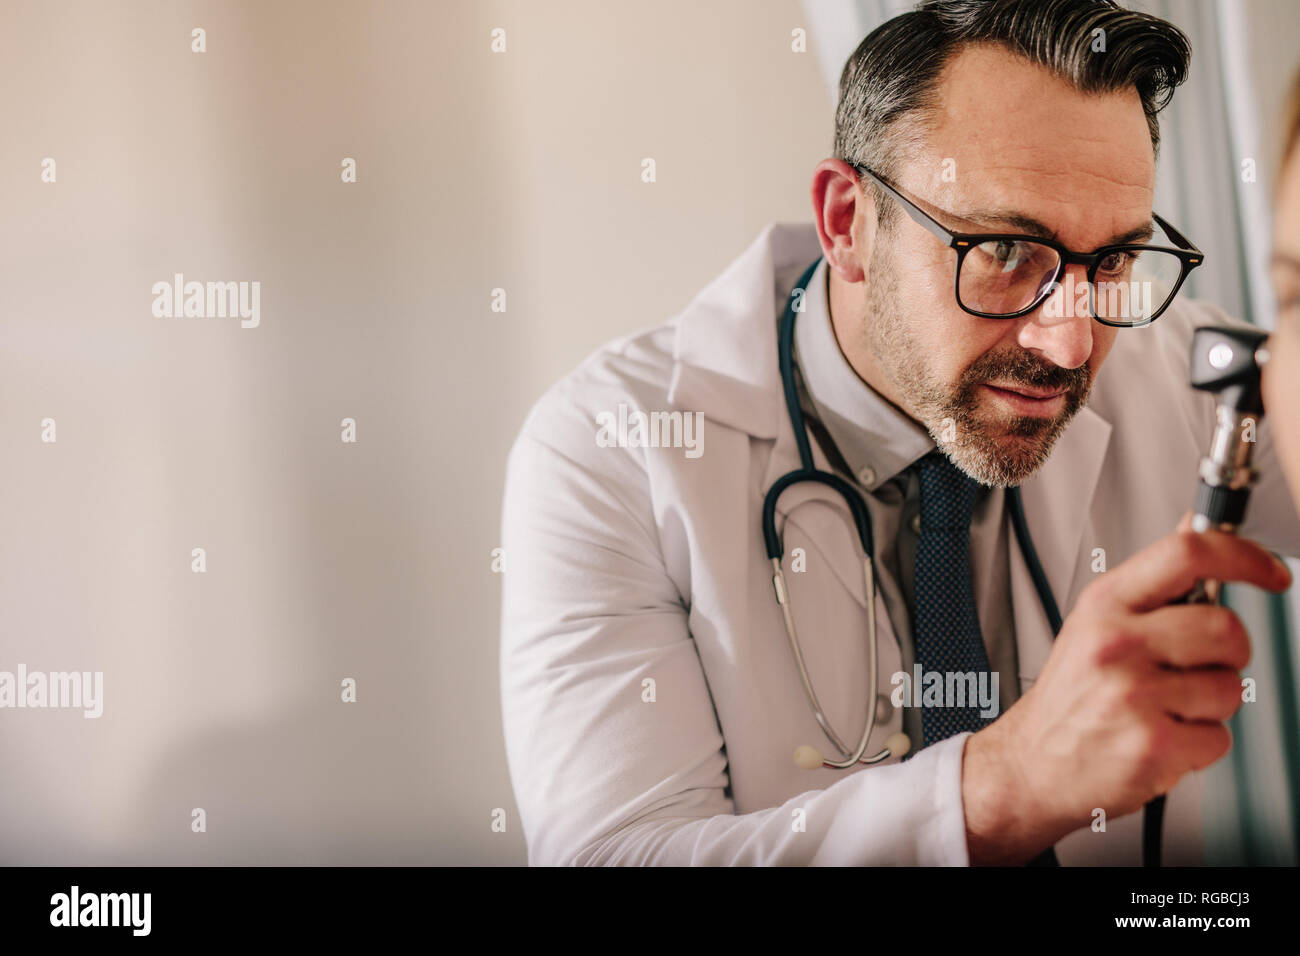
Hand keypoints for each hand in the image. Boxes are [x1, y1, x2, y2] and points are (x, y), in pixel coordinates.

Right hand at [961, 520, 1290, 863]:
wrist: (1033, 762)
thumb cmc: (1071, 695)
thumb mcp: (1095, 622)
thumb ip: (1152, 580)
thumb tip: (1194, 527)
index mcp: (1105, 604)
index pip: (1187, 554)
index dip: (1243, 556)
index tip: (1271, 572)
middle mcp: (1116, 644)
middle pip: (1225, 627)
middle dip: (1229, 653)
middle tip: (1196, 666)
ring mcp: (1133, 695)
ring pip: (1230, 688)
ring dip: (1211, 705)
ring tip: (1166, 707)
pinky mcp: (1153, 745)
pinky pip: (1219, 738)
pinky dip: (1199, 746)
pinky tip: (1162, 737)